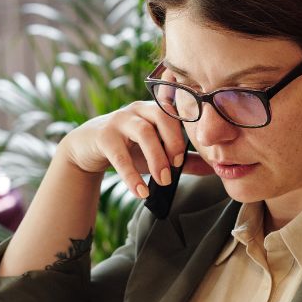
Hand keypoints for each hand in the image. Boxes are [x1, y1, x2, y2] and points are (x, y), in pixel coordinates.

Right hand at [58, 101, 212, 199]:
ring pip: (143, 132)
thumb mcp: (156, 152)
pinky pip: (120, 155)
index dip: (184, 134)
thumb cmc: (128, 148)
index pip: (176, 113)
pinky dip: (132, 176)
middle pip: (162, 117)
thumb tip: (214, 168)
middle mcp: (138, 109)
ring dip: (156, 159)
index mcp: (155, 109)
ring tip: (162, 181)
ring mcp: (120, 119)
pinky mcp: (103, 135)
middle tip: (174, 171)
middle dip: (172, 145)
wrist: (88, 148)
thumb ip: (184, 159)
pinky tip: (140, 192)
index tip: (183, 159)